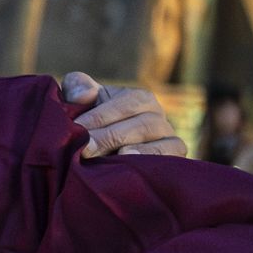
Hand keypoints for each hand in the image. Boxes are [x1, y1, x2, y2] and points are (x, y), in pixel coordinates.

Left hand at [62, 73, 186, 158]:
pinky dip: (154, 158)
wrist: (101, 155)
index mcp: (138, 98)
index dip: (101, 115)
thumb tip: (85, 94)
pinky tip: (134, 164)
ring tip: (111, 157)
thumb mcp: (81, 101)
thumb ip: (78, 87)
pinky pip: (171, 156)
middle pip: (141, 124)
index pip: (124, 103)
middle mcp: (158, 115)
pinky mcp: (175, 157)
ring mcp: (170, 137)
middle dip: (111, 136)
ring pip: (158, 141)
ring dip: (132, 151)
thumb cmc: (90, 123)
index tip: (77, 127)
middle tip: (86, 148)